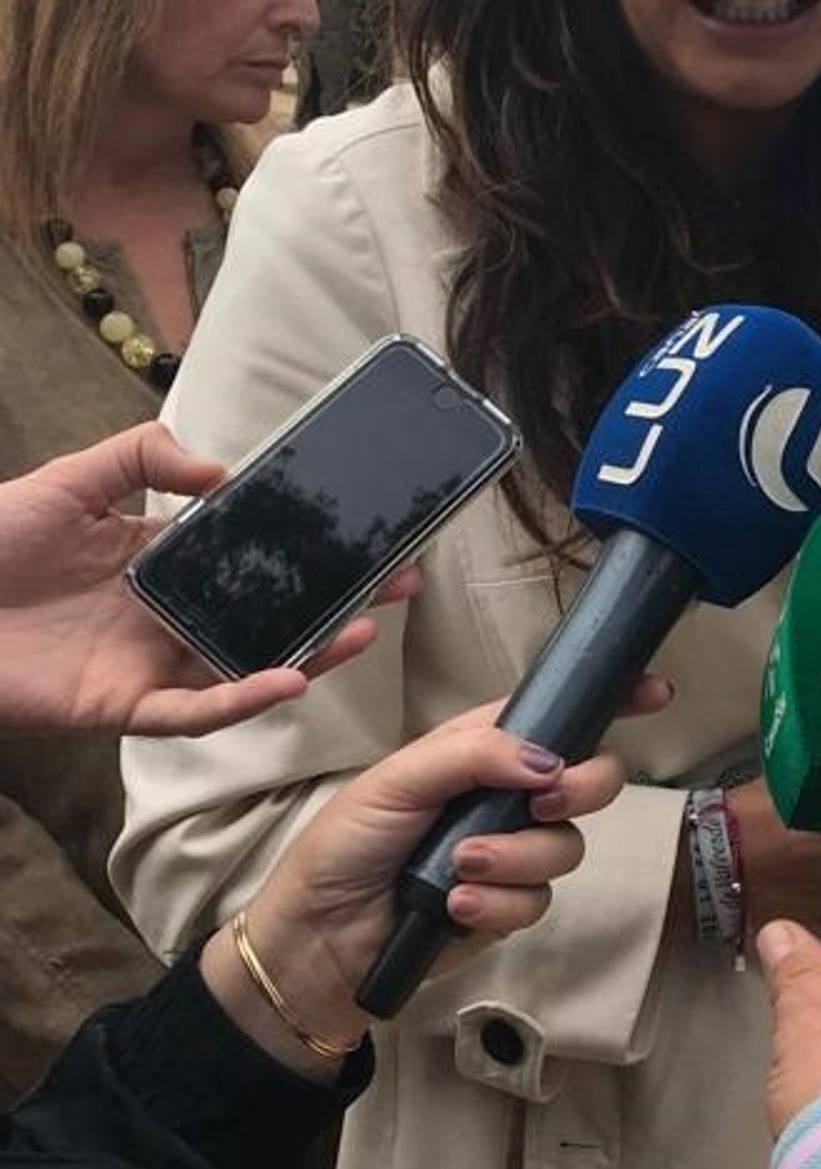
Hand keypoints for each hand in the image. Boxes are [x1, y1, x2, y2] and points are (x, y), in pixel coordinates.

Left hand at [0, 425, 419, 736]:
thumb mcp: (72, 477)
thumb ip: (143, 455)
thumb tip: (222, 470)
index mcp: (161, 560)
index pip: (253, 556)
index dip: (309, 550)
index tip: (365, 534)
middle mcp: (167, 616)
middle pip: (268, 616)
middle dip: (338, 604)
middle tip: (401, 585)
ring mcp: (149, 663)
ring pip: (246, 669)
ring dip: (308, 656)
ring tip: (363, 631)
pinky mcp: (121, 706)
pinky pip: (193, 713)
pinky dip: (242, 700)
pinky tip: (287, 679)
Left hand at [201, 701, 647, 1067]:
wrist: (316, 941)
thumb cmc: (344, 845)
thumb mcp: (396, 780)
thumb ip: (473, 756)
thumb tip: (551, 760)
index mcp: (479, 750)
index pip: (555, 715)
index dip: (609, 702)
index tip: (655, 693)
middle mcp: (505, 797)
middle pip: (589, 779)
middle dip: (583, 787)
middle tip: (544, 800)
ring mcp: (510, 853)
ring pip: (566, 847)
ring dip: (517, 857)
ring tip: (459, 869)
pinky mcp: (505, 908)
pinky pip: (537, 900)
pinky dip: (498, 903)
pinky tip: (455, 905)